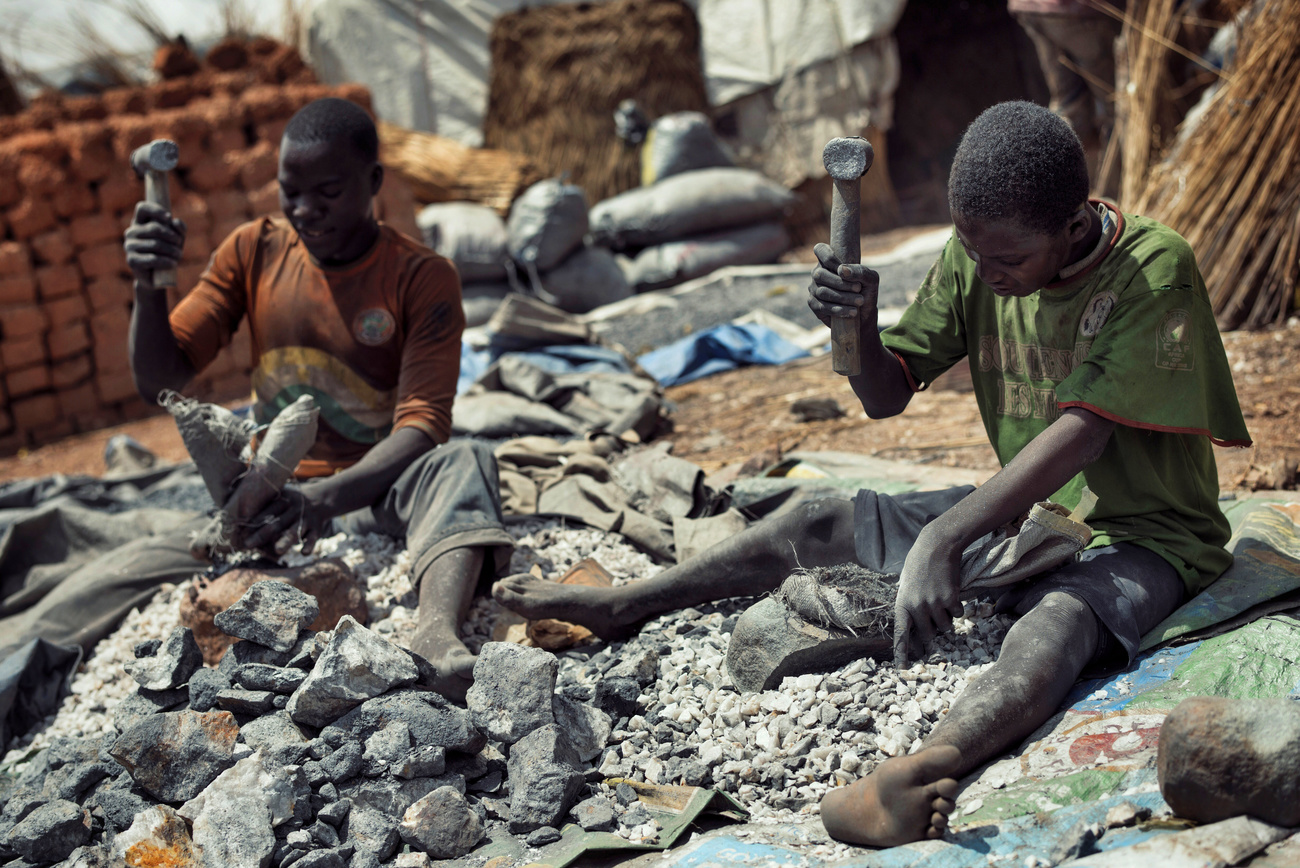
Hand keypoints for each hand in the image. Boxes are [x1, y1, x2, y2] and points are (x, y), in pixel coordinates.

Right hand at [124, 201, 185, 288]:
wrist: (158, 276)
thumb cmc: (167, 252)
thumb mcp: (177, 238)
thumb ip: (179, 228)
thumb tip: (175, 221)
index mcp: (140, 222)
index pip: (142, 208)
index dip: (156, 210)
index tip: (169, 217)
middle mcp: (131, 232)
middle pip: (154, 228)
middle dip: (172, 236)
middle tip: (180, 244)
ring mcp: (129, 246)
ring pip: (155, 244)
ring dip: (172, 250)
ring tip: (179, 255)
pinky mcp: (132, 261)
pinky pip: (152, 258)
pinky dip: (166, 261)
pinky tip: (173, 263)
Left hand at [240, 483, 332, 556]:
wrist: (322, 498)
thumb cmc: (292, 499)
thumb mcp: (281, 492)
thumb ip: (264, 498)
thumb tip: (235, 505)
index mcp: (283, 499)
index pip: (267, 511)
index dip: (254, 521)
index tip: (240, 532)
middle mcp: (294, 509)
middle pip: (277, 523)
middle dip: (262, 534)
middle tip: (247, 544)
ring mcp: (306, 520)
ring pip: (295, 531)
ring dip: (286, 540)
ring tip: (278, 551)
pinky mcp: (317, 529)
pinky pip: (313, 538)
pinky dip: (309, 545)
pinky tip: (304, 553)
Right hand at [807, 242, 878, 329]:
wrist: (864, 314)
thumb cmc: (866, 292)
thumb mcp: (871, 279)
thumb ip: (859, 271)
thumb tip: (841, 270)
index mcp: (830, 262)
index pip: (820, 250)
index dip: (827, 256)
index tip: (841, 267)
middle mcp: (819, 274)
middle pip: (820, 274)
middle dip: (841, 283)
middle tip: (858, 288)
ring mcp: (814, 289)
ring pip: (822, 292)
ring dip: (843, 297)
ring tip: (859, 301)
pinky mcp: (814, 305)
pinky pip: (822, 307)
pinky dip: (838, 309)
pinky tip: (851, 312)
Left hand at [893, 528, 964, 666]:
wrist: (937, 546)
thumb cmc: (919, 564)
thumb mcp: (906, 584)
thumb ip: (908, 604)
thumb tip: (912, 626)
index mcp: (902, 604)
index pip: (901, 634)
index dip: (902, 653)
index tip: (902, 669)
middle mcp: (916, 607)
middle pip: (927, 636)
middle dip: (931, 635)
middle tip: (933, 624)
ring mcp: (934, 604)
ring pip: (944, 627)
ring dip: (945, 620)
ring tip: (941, 601)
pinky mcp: (950, 599)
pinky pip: (956, 615)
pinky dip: (956, 608)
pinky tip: (951, 593)